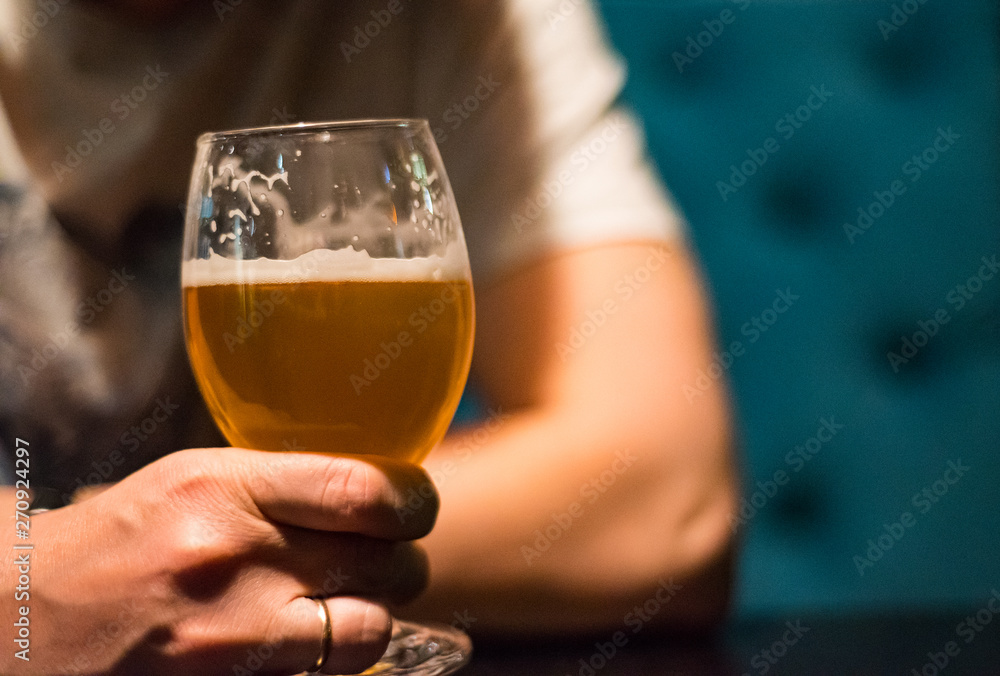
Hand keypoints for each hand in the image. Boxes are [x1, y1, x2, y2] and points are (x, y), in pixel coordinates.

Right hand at [3, 447, 437, 674]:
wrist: (20, 626)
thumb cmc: (113, 545)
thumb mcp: (190, 484)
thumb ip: (279, 485)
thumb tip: (372, 493)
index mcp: (222, 489)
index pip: (366, 492)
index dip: (413, 502)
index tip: (416, 506)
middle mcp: (231, 560)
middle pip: (384, 563)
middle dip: (400, 561)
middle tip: (385, 559)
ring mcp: (231, 638)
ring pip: (369, 630)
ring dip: (375, 618)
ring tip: (348, 605)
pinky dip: (334, 662)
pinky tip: (308, 645)